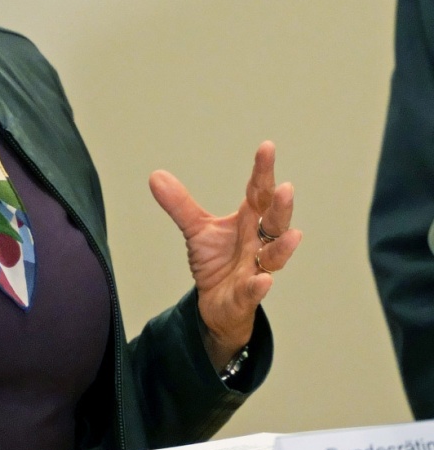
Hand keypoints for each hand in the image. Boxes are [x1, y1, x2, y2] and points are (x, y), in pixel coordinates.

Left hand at [148, 141, 301, 370]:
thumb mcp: (196, 230)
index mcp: (249, 221)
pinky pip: (254, 291)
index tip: (267, 147)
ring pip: (274, 256)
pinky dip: (259, 286)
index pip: (259, 193)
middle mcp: (258, 243)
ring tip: (293, 234)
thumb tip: (156, 175)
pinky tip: (263, 280)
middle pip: (275, 222)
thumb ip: (180, 205)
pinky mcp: (246, 295)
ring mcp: (256, 269)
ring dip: (283, 247)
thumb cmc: (216, 261)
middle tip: (286, 188)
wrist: (215, 303)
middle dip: (281, 207)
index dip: (263, 171)